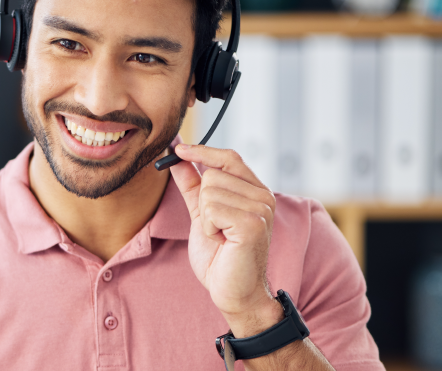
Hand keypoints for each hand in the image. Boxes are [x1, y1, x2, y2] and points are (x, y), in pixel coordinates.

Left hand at [168, 144, 281, 336]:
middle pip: (213, 173)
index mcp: (255, 191)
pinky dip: (208, 228)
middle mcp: (264, 196)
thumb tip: (177, 157)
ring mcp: (261, 208)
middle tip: (217, 228)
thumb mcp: (202, 214)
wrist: (233, 291)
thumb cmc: (220, 256)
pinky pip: (211, 209)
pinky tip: (222, 242)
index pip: (229, 157)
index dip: (202, 151)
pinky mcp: (253, 223)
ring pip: (209, 190)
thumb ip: (192, 185)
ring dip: (206, 218)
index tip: (178, 149)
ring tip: (221, 236)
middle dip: (203, 202)